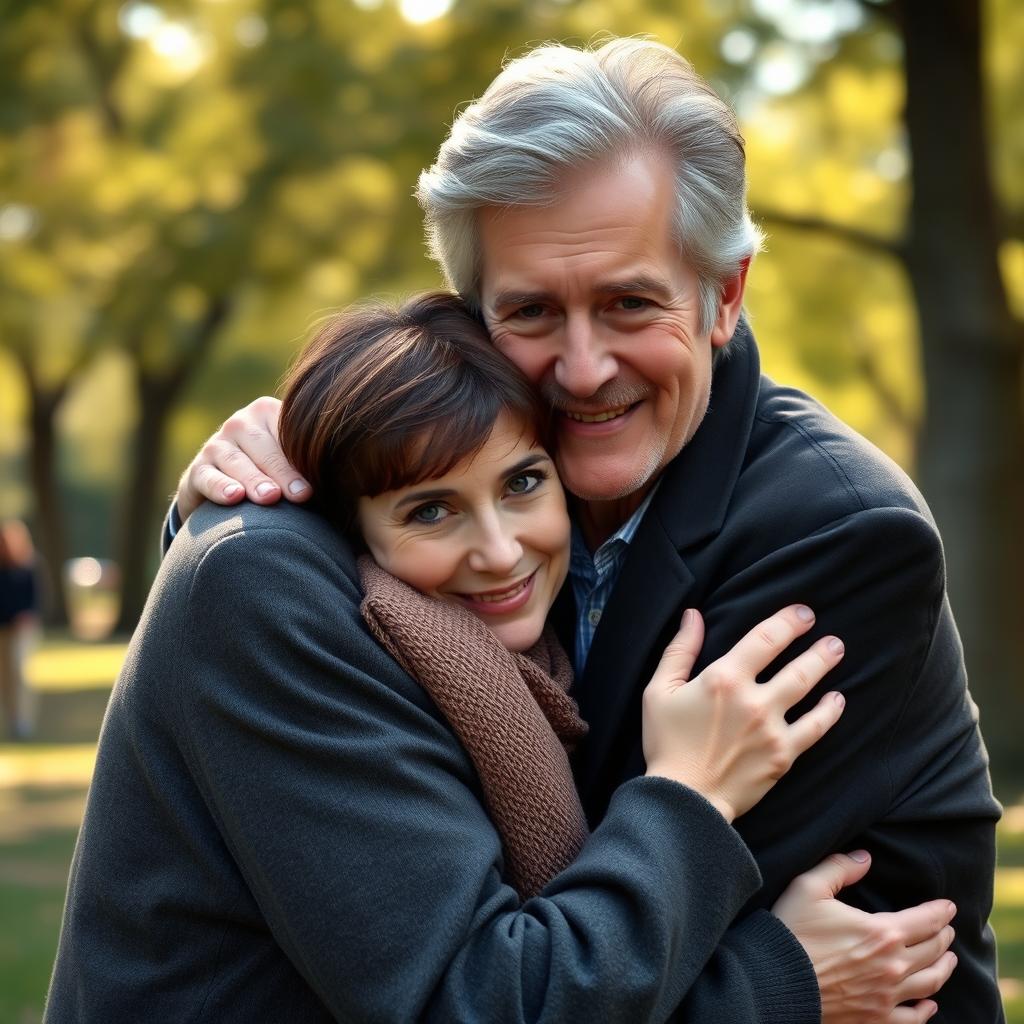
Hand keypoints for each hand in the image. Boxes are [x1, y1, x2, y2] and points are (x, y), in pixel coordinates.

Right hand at [176, 397, 309, 522]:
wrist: (227, 491)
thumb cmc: (277, 477)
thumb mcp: (294, 465)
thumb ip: (315, 464)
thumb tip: (356, 479)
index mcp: (271, 415)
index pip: (290, 436)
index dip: (304, 459)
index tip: (319, 486)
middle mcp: (242, 424)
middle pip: (264, 447)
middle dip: (283, 472)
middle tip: (302, 496)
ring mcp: (217, 444)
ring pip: (236, 461)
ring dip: (254, 479)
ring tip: (269, 497)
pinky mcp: (197, 468)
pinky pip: (207, 476)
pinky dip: (220, 487)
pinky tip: (234, 498)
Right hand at [643, 605, 844, 821]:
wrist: (684, 799)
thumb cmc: (666, 743)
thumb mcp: (659, 690)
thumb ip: (680, 650)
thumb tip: (693, 615)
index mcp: (723, 678)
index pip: (765, 638)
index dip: (787, 621)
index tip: (803, 613)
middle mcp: (753, 700)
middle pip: (796, 665)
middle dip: (817, 647)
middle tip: (831, 637)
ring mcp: (772, 729)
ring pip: (808, 690)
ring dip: (824, 668)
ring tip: (835, 653)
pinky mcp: (783, 756)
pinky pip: (815, 729)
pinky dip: (829, 712)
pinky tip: (837, 701)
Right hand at [773, 851, 956, 1022]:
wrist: (776, 981)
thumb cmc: (792, 932)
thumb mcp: (809, 888)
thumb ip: (839, 868)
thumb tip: (865, 858)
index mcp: (882, 933)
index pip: (925, 920)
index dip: (940, 912)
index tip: (949, 907)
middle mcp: (893, 967)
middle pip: (932, 951)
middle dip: (943, 937)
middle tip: (947, 929)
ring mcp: (887, 997)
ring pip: (930, 983)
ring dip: (944, 969)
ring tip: (949, 960)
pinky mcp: (875, 1019)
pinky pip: (912, 1019)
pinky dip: (926, 1011)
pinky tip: (930, 1004)